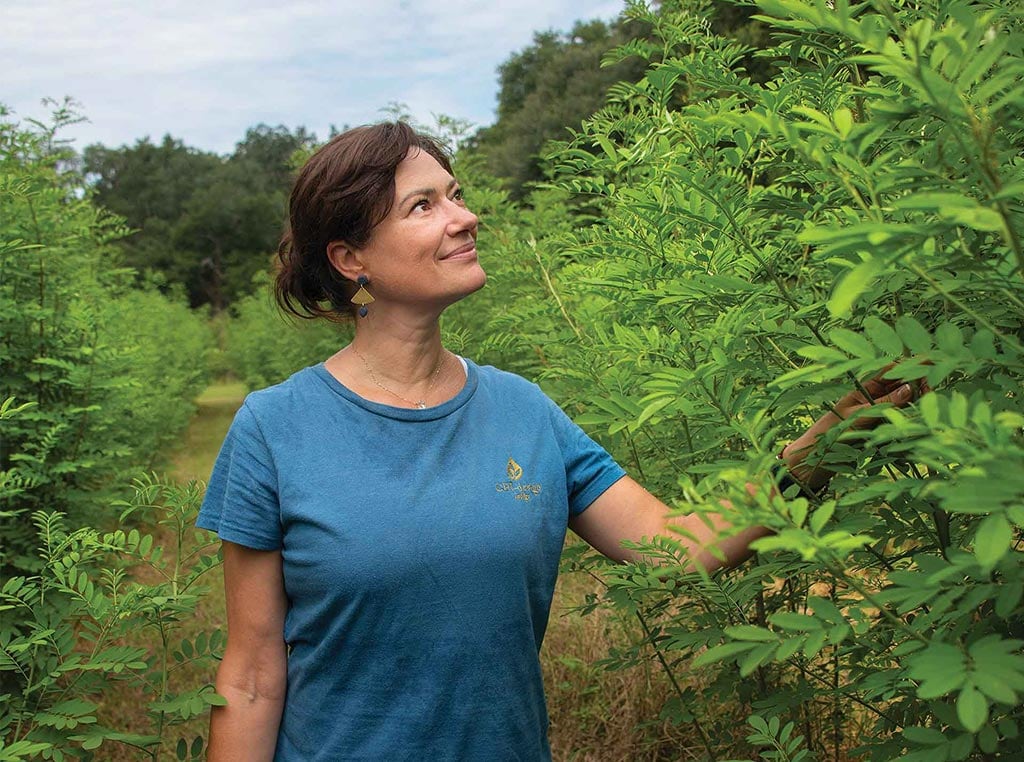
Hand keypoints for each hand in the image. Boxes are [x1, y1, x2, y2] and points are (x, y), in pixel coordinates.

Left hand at [781, 365, 927, 490]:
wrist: (812, 461)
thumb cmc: (829, 435)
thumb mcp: (857, 418)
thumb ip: (882, 405)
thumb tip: (911, 388)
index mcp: (864, 389)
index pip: (890, 370)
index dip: (909, 366)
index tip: (929, 365)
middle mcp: (873, 400)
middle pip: (903, 386)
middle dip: (919, 385)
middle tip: (932, 391)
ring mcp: (878, 416)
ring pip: (905, 405)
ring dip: (917, 404)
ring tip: (929, 408)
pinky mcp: (880, 433)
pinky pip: (900, 424)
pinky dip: (911, 423)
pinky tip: (920, 424)